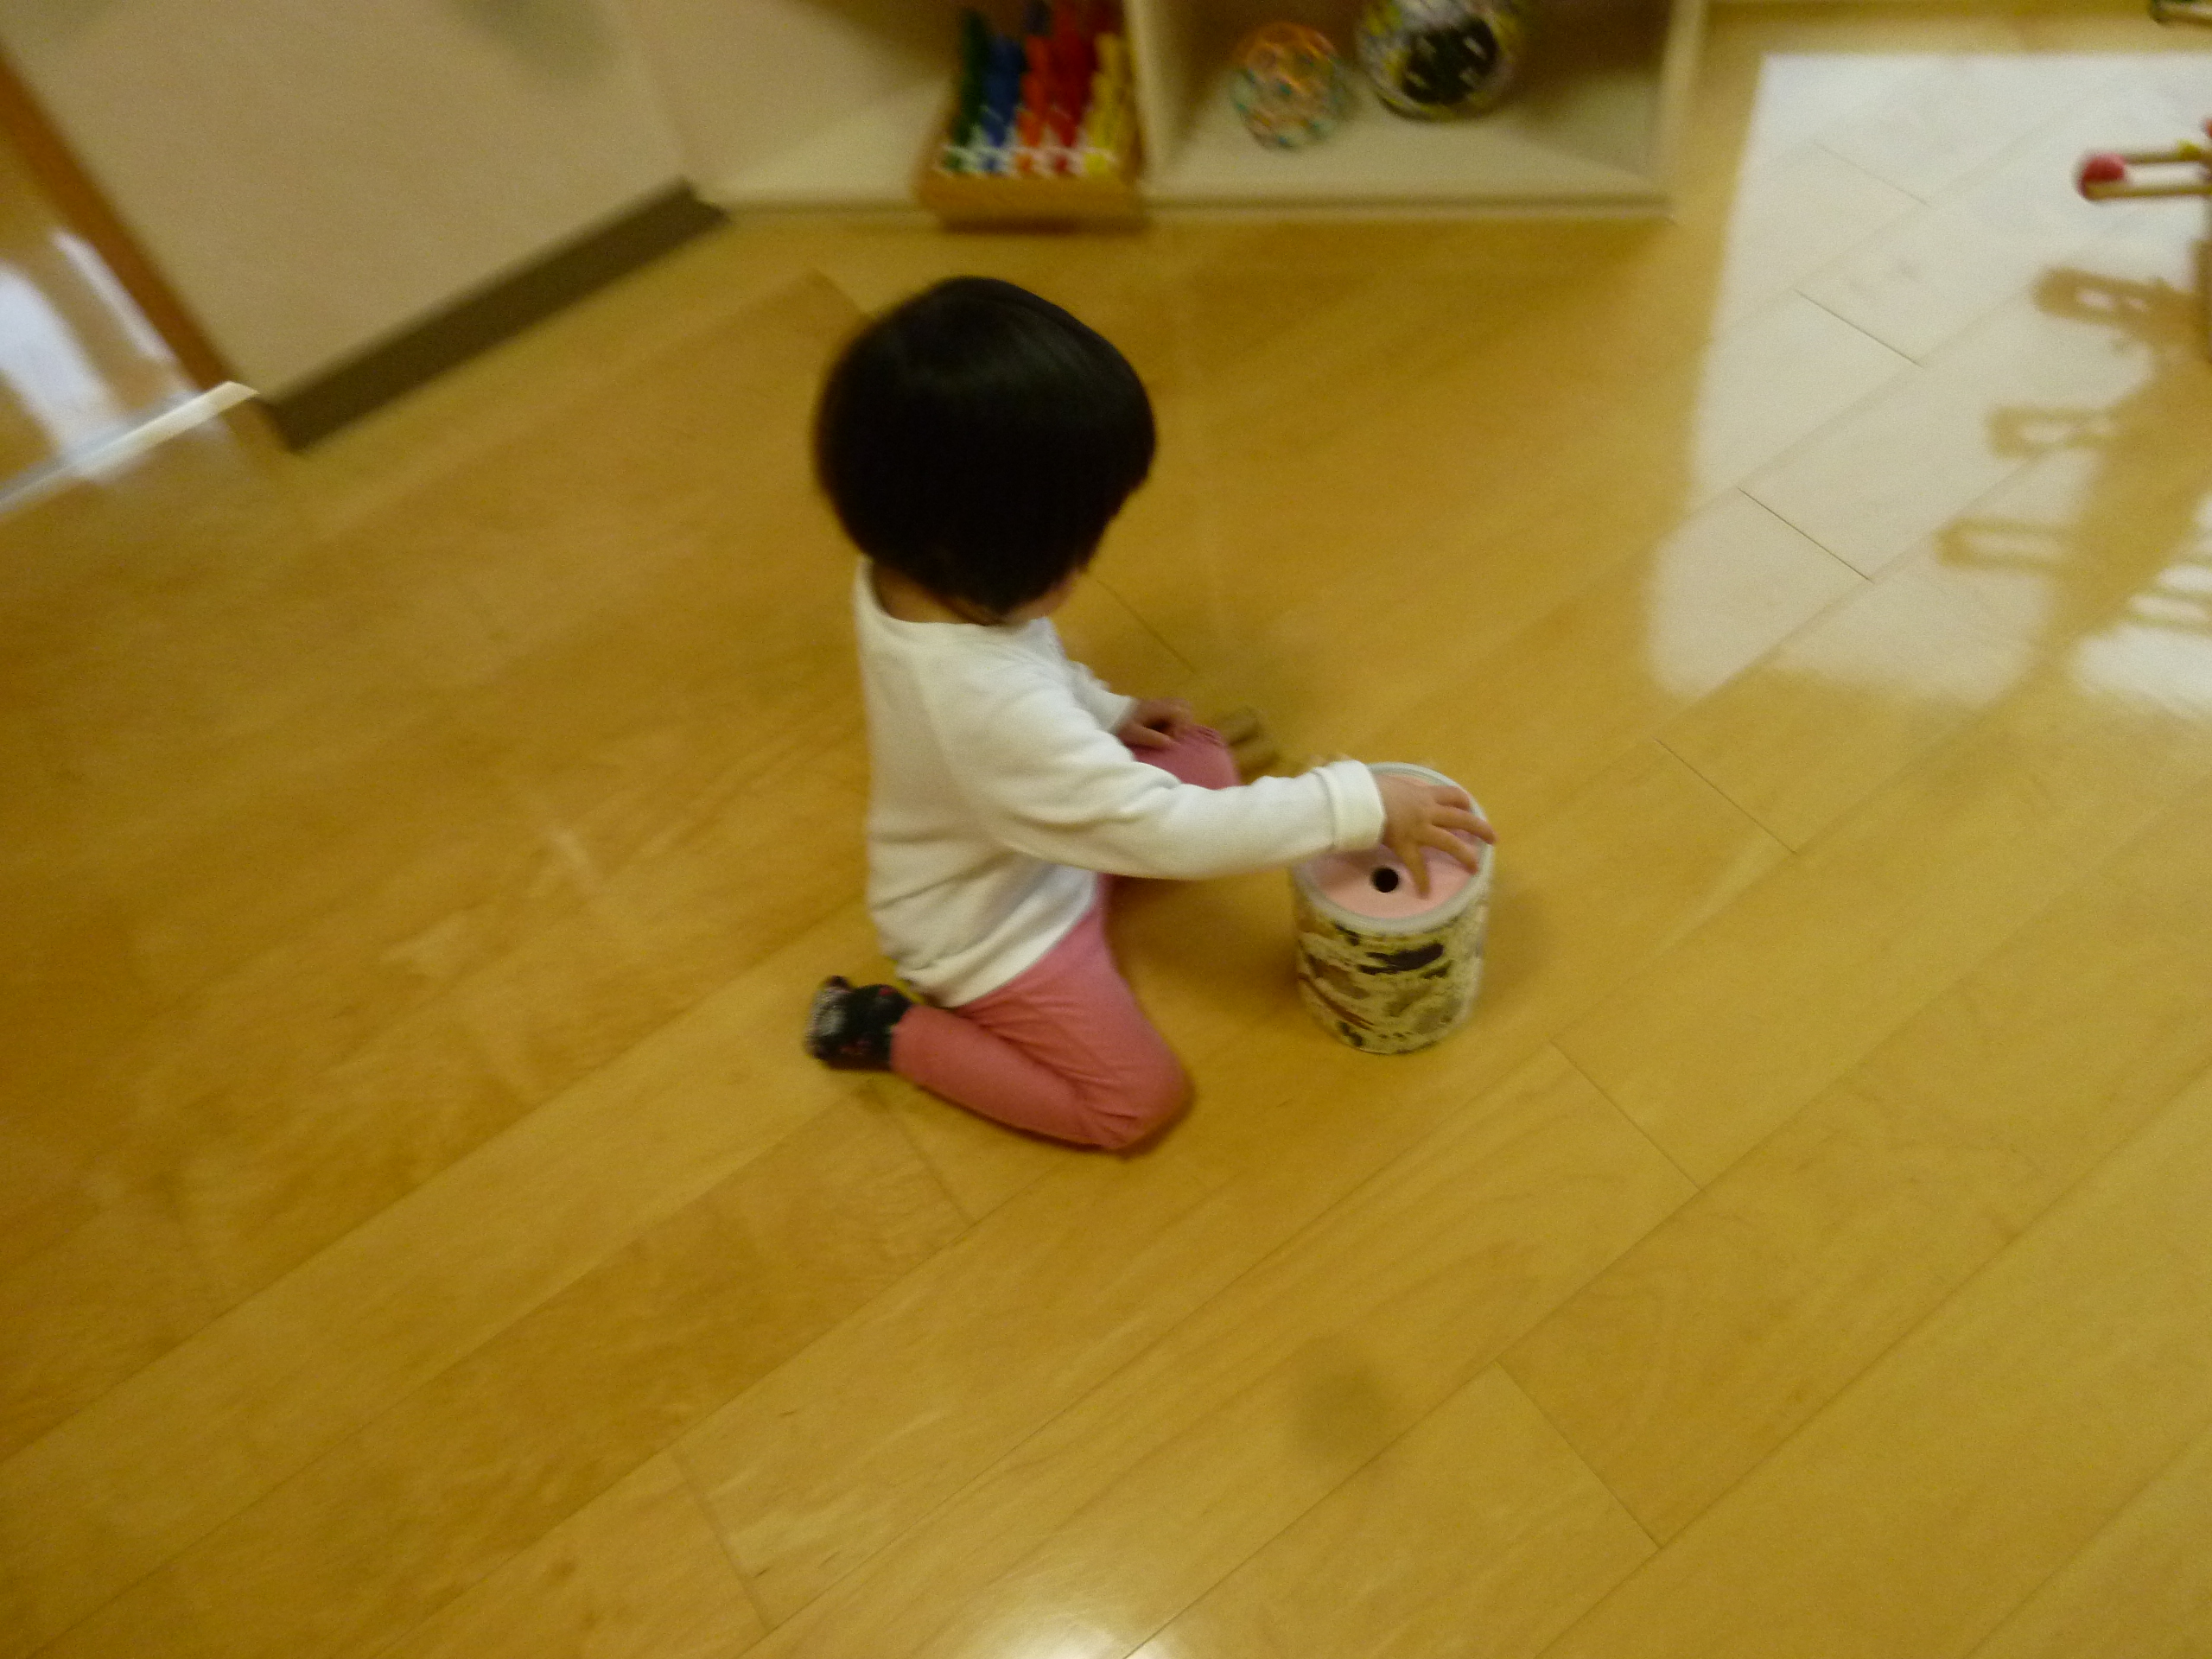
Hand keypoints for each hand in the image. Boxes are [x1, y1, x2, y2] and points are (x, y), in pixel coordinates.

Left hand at [1117, 697, 1200, 750]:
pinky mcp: (1150, 707)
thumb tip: (1171, 744)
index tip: (1170, 738)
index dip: (1181, 726)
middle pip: (1183, 706)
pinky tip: (1159, 731)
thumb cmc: (1119, 723)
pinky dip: (1169, 721)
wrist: (1103, 711)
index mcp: (1157, 708)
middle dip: (1182, 722)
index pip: (1181, 712)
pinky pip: (1168, 711)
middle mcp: (1158, 703)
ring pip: (1176, 708)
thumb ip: (1153, 738)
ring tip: (1165, 735)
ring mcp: (1155, 704)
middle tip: (1172, 736)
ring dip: (1175, 722)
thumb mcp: (1134, 734)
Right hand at [1375, 772, 1494, 895]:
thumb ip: (1395, 784)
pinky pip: (1417, 866)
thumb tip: (1374, 776)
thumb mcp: (1389, 779)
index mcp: (1423, 794)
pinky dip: (1421, 880)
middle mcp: (1428, 811)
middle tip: (1492, 838)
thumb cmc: (1370, 786)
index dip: (1463, 801)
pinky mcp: (1407, 845)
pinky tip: (1425, 892)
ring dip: (1465, 855)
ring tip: (1475, 867)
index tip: (1469, 807)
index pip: (1451, 794)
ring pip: (1451, 842)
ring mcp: (1420, 829)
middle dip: (1480, 828)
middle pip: (1462, 818)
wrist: (1361, 798)